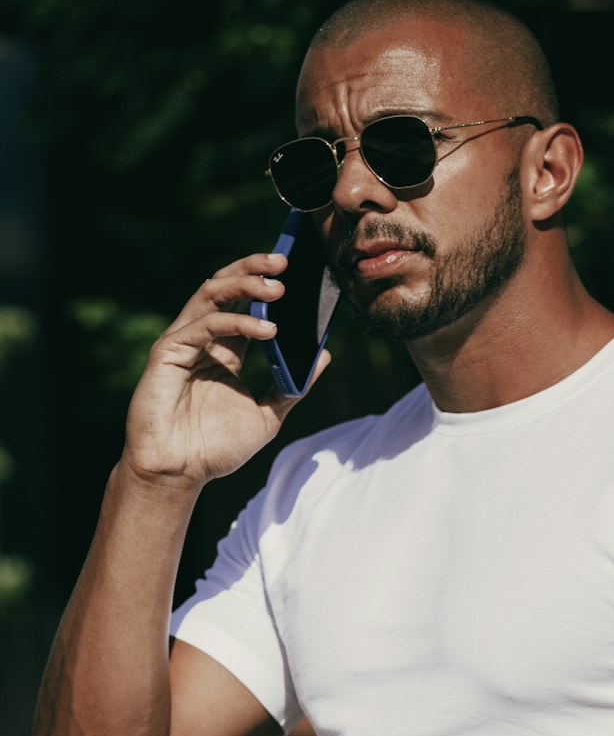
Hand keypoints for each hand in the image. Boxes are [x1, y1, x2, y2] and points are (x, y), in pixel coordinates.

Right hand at [123, 252, 330, 489]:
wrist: (180, 473)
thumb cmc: (216, 448)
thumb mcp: (267, 415)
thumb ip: (293, 386)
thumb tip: (323, 356)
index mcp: (225, 349)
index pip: (244, 302)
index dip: (263, 281)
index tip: (294, 270)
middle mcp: (203, 339)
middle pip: (226, 286)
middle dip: (253, 269)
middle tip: (285, 262)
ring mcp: (183, 342)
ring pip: (211, 293)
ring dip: (245, 284)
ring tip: (278, 287)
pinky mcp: (168, 352)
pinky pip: (204, 325)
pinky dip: (236, 322)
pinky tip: (266, 330)